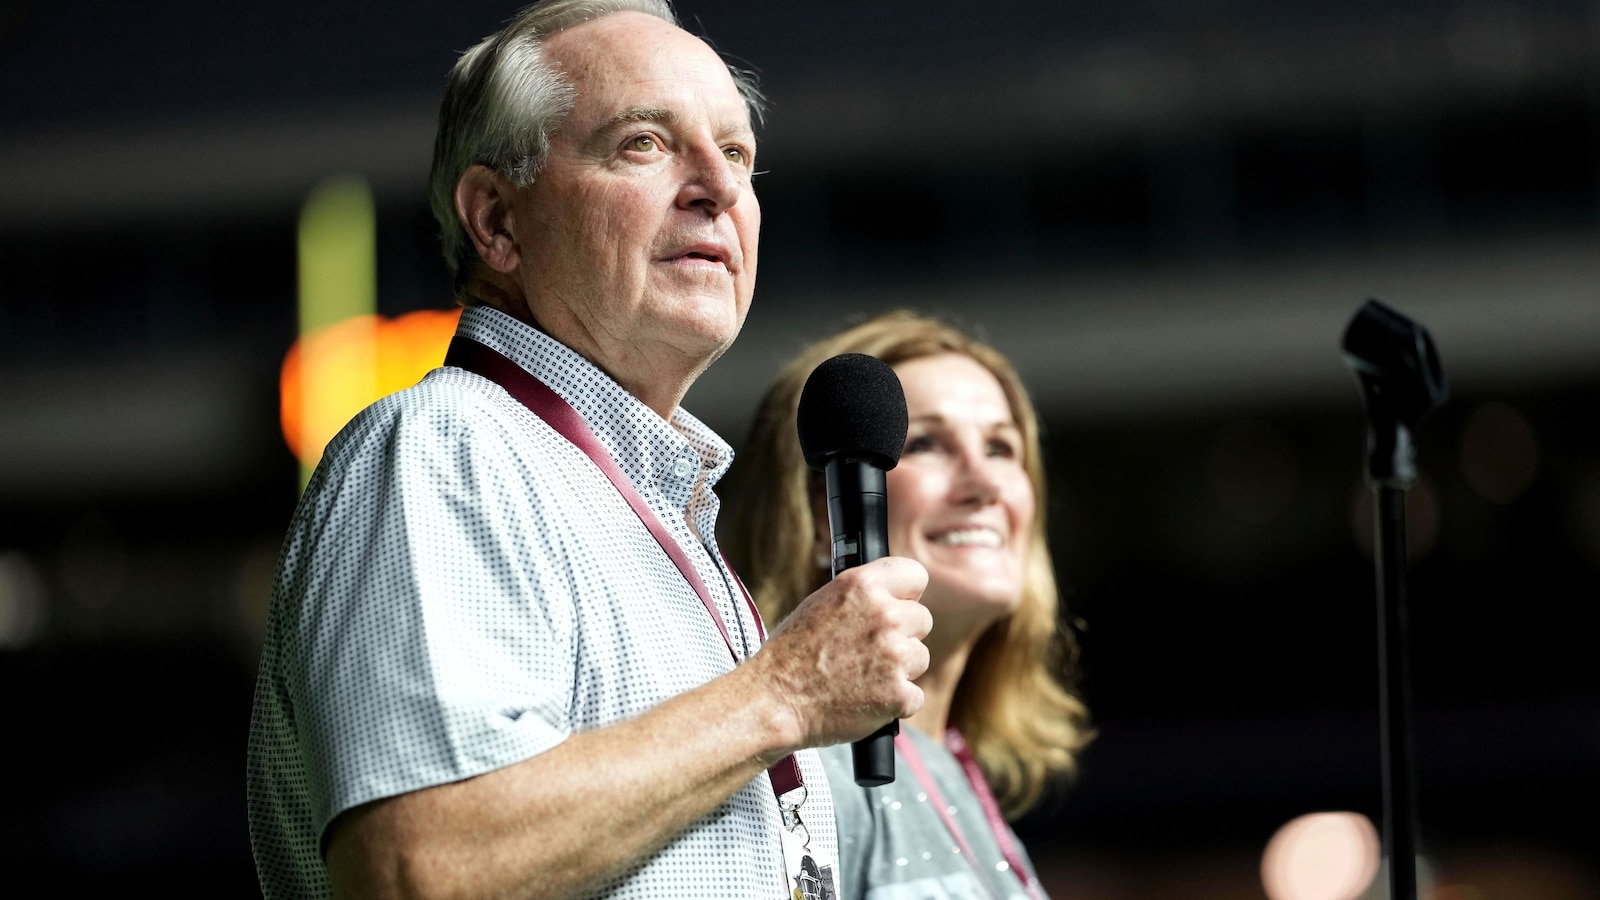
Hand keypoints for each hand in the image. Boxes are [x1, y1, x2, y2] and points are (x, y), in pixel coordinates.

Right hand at [751, 556, 930, 750]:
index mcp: (862, 586)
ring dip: (900, 669)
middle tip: (870, 651)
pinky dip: (895, 703)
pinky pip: (914, 696)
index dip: (906, 594)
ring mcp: (895, 656)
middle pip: (922, 620)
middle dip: (903, 635)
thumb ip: (862, 596)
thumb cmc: (791, 655)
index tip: (900, 605)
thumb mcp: (821, 603)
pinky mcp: (899, 694)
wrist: (775, 700)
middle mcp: (884, 616)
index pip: (915, 575)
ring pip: (920, 658)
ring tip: (862, 677)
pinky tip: (866, 700)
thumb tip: (891, 596)